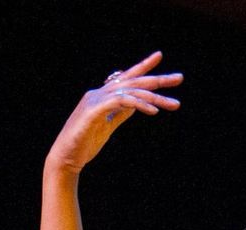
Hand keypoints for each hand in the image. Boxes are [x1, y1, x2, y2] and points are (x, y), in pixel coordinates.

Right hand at [46, 51, 182, 175]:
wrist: (66, 157)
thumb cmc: (85, 143)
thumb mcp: (108, 126)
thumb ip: (120, 112)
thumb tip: (136, 104)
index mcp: (103, 96)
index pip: (126, 77)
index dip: (143, 66)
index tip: (159, 56)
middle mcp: (99, 93)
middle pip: (133, 81)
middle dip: (158, 79)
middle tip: (180, 78)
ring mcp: (96, 100)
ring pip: (131, 91)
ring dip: (154, 98)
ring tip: (174, 104)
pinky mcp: (94, 111)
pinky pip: (121, 102)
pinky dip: (139, 104)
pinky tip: (153, 111)